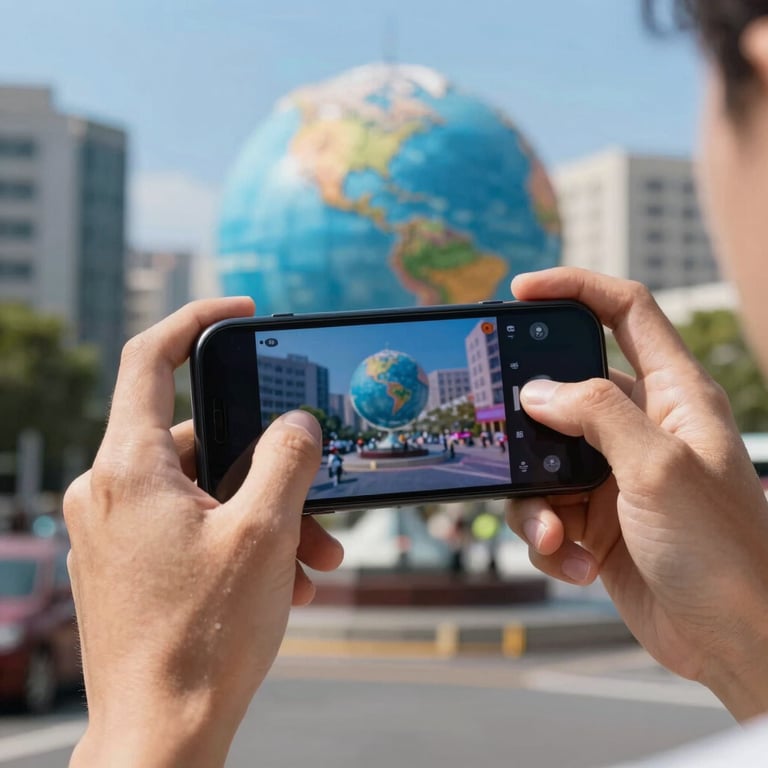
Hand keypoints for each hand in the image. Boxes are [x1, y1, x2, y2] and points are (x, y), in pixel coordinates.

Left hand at [64, 299, 342, 767]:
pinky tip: (285, 578)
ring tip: (315, 558)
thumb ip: (287, 459)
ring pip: (207, 490)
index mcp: (129, 468)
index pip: (150, 359)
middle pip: (204, 441)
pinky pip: (193, 525)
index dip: (196, 321)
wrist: (159, 736)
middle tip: (322, 498)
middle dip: (272, 467)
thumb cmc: (203, 637)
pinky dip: (241, 539)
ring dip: (267, 514)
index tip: (241, 313)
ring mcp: (117, 529)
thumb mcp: (265, 531)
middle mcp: (110, 491)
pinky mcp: (130, 562)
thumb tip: (298, 423)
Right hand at [505, 268, 767, 720]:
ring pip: (543, 459)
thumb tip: (538, 391)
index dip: (575, 289)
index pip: (626, 312)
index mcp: (674, 395)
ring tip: (555, 533)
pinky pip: (547, 509)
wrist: (736, 643)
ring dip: (536, 498)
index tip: (523, 291)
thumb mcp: (659, 468)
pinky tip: (574, 563)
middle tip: (500, 430)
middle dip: (529, 417)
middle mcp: (642, 428)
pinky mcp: (597, 519)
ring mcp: (616, 475)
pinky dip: (548, 535)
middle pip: (566, 391)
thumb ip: (597, 414)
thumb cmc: (724, 551)